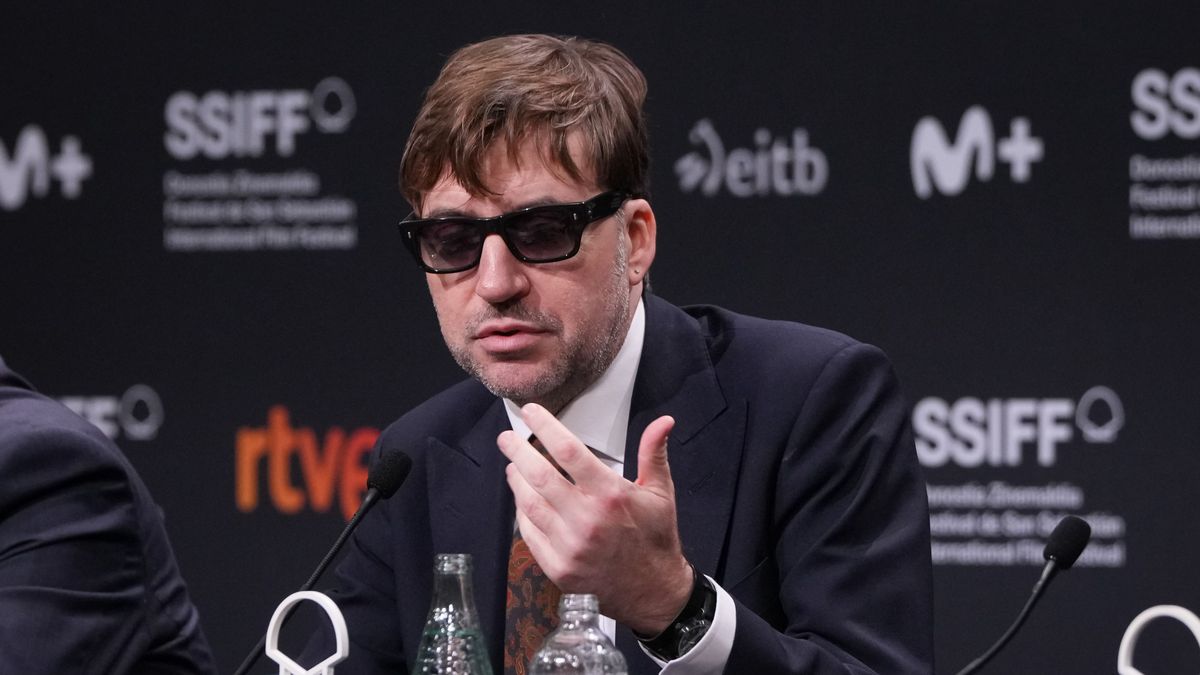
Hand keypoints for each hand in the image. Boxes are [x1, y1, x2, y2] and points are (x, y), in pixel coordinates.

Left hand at [497, 403, 692, 634]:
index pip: (568, 451)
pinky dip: (522, 512)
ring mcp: (569, 546)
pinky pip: (530, 533)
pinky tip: (522, 500)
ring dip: (517, 481)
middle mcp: (586, 519)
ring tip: (512, 466)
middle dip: (517, 451)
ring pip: (529, 504)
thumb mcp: (661, 492)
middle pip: (539, 475)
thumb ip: (653, 453)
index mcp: (610, 494)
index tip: (531, 413)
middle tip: (506, 438)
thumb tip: (664, 421)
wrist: (654, 593)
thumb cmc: (655, 538)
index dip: (545, 427)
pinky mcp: (558, 567)